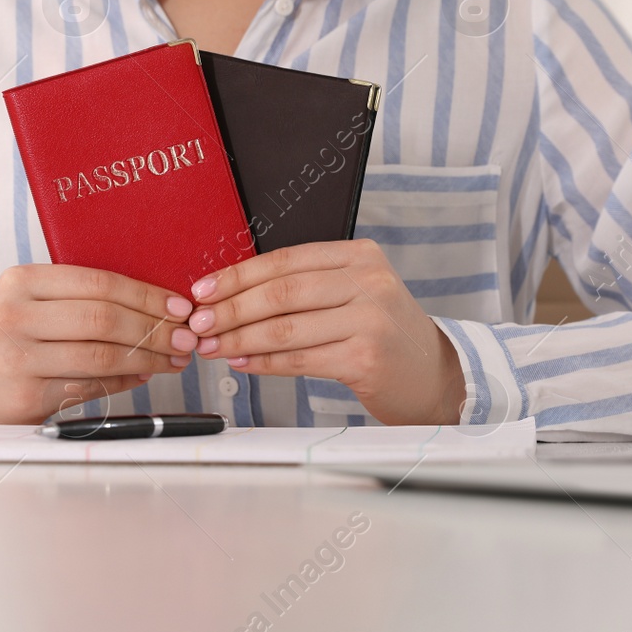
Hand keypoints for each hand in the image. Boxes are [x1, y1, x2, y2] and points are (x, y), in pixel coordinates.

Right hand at [0, 265, 196, 423]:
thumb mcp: (25, 303)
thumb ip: (77, 299)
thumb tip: (155, 307)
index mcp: (21, 281)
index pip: (99, 283)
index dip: (147, 295)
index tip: (179, 306)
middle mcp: (15, 316)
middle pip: (104, 318)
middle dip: (155, 328)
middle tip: (185, 337)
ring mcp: (18, 358)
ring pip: (101, 355)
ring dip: (147, 358)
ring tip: (173, 358)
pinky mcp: (25, 397)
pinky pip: (90, 387)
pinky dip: (124, 381)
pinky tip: (142, 375)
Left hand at [186, 240, 466, 424]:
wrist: (433, 375)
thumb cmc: (383, 334)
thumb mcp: (354, 294)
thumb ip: (306, 287)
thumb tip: (233, 293)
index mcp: (360, 256)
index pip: (285, 260)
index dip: (238, 275)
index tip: (203, 290)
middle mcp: (369, 281)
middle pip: (282, 292)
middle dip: (231, 308)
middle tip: (198, 322)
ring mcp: (370, 319)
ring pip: (287, 327)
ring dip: (240, 339)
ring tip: (212, 346)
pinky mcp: (366, 357)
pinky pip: (301, 359)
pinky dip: (264, 363)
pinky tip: (242, 363)